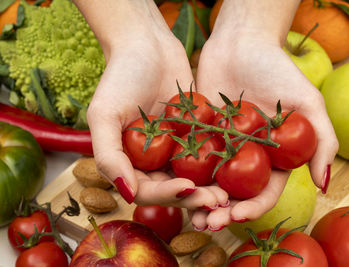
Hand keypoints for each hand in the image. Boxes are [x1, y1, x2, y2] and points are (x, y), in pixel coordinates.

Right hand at [75, 0, 228, 210]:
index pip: (145, 191)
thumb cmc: (121, 76)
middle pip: (173, 190)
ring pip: (193, 177)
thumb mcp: (104, 114)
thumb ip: (108, 155)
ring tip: (228, 192)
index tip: (187, 188)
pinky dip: (219, 164)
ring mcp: (174, 148)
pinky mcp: (194, 134)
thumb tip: (127, 194)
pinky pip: (207, 153)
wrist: (148, 44)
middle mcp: (152, 160)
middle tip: (217, 199)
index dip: (165, 195)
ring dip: (209, 188)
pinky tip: (236, 167)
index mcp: (129, 162)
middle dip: (194, 198)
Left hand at [192, 2, 337, 229]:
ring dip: (199, 200)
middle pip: (234, 194)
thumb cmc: (277, 69)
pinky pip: (189, 158)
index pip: (264, 192)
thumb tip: (326, 185)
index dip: (252, 208)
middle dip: (221, 211)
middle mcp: (246, 157)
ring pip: (209, 181)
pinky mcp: (198, 134)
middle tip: (207, 223)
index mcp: (273, 158)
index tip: (237, 215)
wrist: (241, 42)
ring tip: (189, 213)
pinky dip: (182, 174)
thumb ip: (322, 141)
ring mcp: (221, 146)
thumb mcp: (307, 102)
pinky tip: (172, 185)